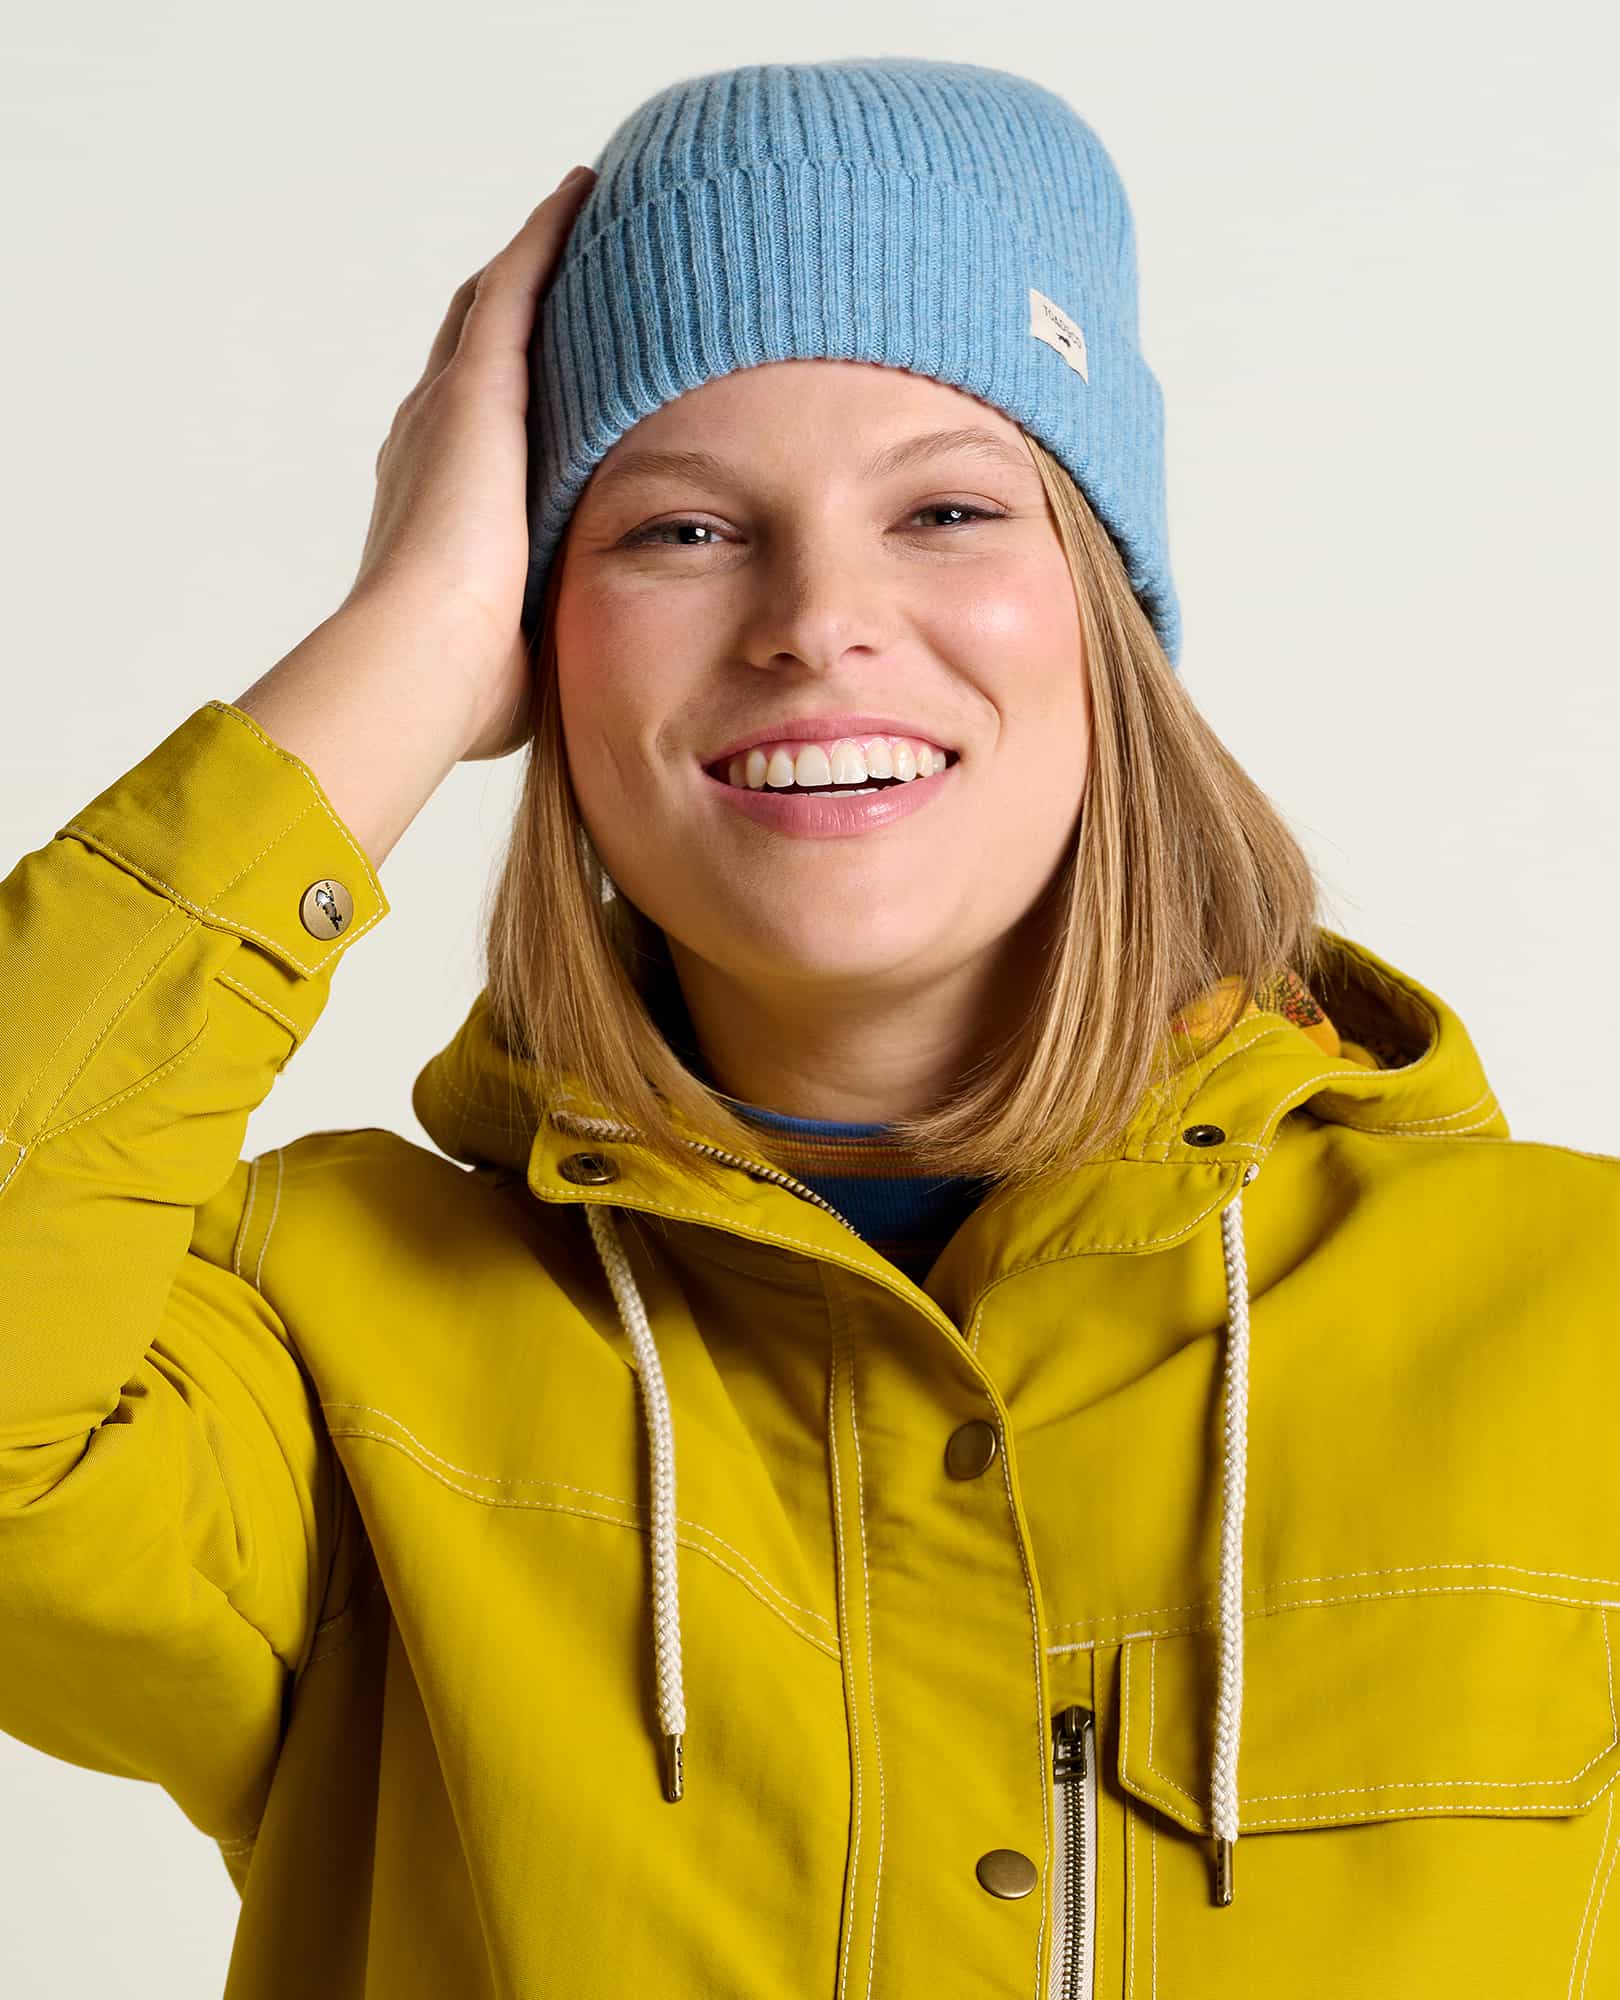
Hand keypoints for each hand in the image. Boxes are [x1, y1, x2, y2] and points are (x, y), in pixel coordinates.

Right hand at [344, 164, 595, 762]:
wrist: (425, 664)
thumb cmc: (467, 689)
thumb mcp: (515, 655)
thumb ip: (540, 644)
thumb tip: (578, 682)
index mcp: (437, 508)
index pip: (478, 431)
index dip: (511, 393)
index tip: (553, 371)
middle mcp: (430, 443)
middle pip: (480, 353)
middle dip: (522, 314)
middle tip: (575, 274)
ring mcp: (448, 410)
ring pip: (496, 307)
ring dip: (538, 262)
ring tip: (588, 215)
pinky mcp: (475, 390)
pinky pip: (514, 286)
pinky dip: (546, 238)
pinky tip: (583, 195)